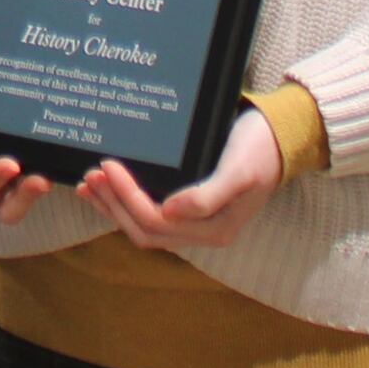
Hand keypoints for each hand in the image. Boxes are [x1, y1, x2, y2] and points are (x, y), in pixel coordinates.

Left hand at [84, 106, 284, 250]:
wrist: (279, 136)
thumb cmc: (260, 149)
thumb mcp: (239, 170)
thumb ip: (208, 195)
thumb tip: (171, 212)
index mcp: (215, 229)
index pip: (157, 222)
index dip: (127, 198)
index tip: (109, 166)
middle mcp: (202, 231)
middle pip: (144, 229)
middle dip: (114, 204)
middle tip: (92, 174)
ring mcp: (194, 222)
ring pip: (142, 225)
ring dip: (113, 206)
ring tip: (89, 182)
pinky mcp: (188, 207)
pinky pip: (149, 213)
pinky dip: (124, 202)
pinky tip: (106, 186)